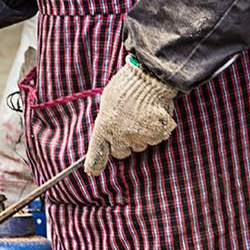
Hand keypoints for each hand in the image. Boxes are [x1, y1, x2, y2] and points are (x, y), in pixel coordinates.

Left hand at [84, 60, 177, 175]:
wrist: (149, 78)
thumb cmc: (125, 87)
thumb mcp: (107, 102)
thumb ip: (106, 122)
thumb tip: (107, 134)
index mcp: (105, 127)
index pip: (97, 152)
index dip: (94, 164)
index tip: (92, 171)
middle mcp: (121, 136)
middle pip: (121, 152)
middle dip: (122, 143)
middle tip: (126, 124)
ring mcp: (140, 137)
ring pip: (138, 146)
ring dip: (139, 136)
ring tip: (140, 115)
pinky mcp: (157, 135)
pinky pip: (154, 139)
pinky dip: (154, 131)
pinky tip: (152, 115)